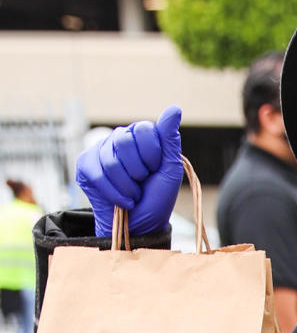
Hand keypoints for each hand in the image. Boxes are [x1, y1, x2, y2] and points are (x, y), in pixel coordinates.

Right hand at [76, 105, 182, 236]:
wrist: (140, 225)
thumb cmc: (156, 198)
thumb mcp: (170, 170)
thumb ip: (169, 139)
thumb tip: (174, 108)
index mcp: (141, 136)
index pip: (144, 130)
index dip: (152, 155)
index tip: (155, 169)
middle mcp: (119, 138)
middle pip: (124, 142)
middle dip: (138, 171)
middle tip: (142, 182)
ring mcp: (100, 150)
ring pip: (110, 162)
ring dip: (127, 187)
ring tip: (133, 195)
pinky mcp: (85, 166)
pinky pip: (97, 174)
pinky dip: (114, 193)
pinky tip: (121, 201)